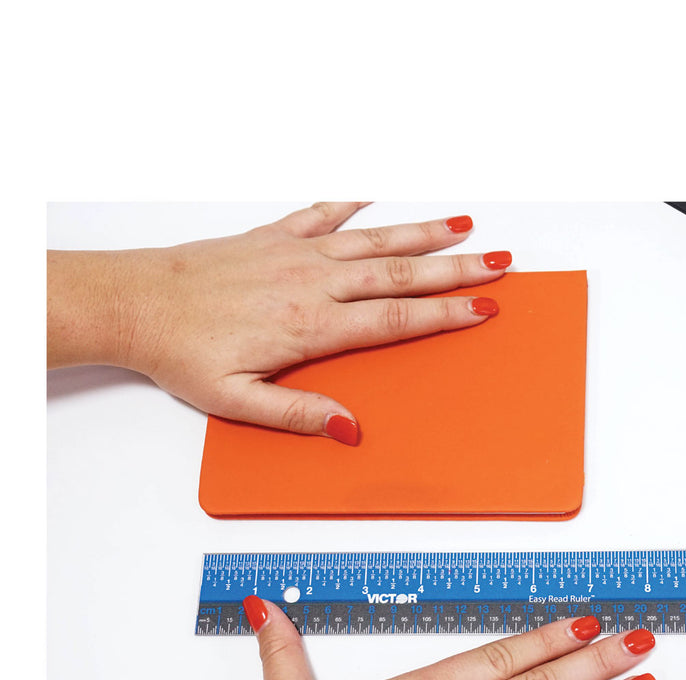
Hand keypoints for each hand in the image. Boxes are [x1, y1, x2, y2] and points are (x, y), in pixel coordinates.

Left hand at [46, 203, 510, 441]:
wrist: (135, 303)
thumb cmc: (184, 353)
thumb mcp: (237, 402)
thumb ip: (298, 414)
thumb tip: (350, 429)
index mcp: (311, 326)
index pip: (394, 319)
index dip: (444, 313)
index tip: (483, 307)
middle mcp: (312, 282)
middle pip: (399, 274)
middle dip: (455, 269)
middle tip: (500, 262)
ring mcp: (294, 253)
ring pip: (373, 240)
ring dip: (421, 233)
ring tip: (464, 226)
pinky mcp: (272, 237)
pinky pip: (321, 214)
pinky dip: (352, 203)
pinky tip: (376, 196)